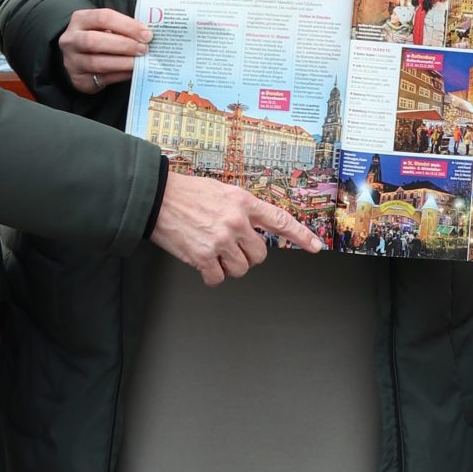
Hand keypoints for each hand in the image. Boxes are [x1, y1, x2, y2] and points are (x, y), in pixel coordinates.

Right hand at [59, 6, 150, 95]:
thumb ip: (121, 28)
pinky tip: (132, 72)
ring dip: (122, 62)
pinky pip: (102, 79)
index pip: (103, 17)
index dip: (127, 25)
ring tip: (139, 61)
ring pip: (97, 63)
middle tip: (143, 48)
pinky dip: (120, 75)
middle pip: (94, 41)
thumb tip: (146, 35)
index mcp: (80, 19)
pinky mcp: (79, 80)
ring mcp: (72, 61)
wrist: (78, 56)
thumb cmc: (98, 36)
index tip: (146, 34)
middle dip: (123, 45)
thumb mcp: (104, 26)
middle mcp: (71, 40)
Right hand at [152, 173, 322, 285]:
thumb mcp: (223, 192)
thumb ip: (243, 210)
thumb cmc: (188, 193)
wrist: (157, 198)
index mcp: (243, 202)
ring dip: (228, 265)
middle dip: (247, 254)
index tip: (315, 246)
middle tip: (231, 246)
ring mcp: (220, 241)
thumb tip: (257, 228)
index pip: (280, 220)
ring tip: (214, 251)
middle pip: (260, 255)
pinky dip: (211, 276)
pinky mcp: (202, 257)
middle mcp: (236, 222)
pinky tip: (203, 263)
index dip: (301, 235)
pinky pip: (218, 279)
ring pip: (241, 269)